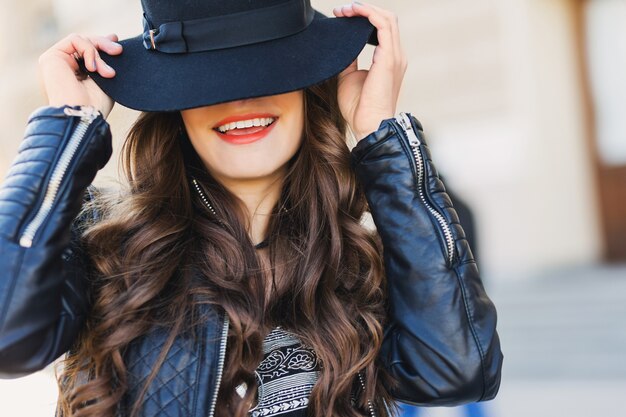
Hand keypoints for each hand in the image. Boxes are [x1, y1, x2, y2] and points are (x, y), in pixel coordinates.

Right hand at [37, 33, 122, 118]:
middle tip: (119, 51)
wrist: (84, 115)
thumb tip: (113, 37)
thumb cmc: (96, 105)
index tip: (117, 46)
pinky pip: (74, 40)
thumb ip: (106, 60)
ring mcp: (56, 61)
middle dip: (103, 45)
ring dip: (98, 52)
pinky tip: (93, 68)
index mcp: (76, 73)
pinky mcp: (51, 57)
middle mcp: (64, 66)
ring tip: (107, 72)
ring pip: (81, 40)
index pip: (88, 51)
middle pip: (85, 43)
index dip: (102, 44)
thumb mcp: (106, 78)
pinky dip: (89, 50)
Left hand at [332, 1, 407, 140]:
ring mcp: (395, 56)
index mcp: (389, 60)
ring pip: (386, 18)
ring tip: (345, 10)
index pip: (383, 28)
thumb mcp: (348, 77)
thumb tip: (341, 46)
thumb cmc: (359, 108)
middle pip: (387, 19)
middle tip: (342, 10)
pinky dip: (368, 14)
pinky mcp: (388, 59)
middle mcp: (396, 55)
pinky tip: (353, 13)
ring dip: (364, 9)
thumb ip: (348, 59)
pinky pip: (383, 26)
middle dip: (364, 9)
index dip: (365, 17)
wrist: (368, 125)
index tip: (344, 16)